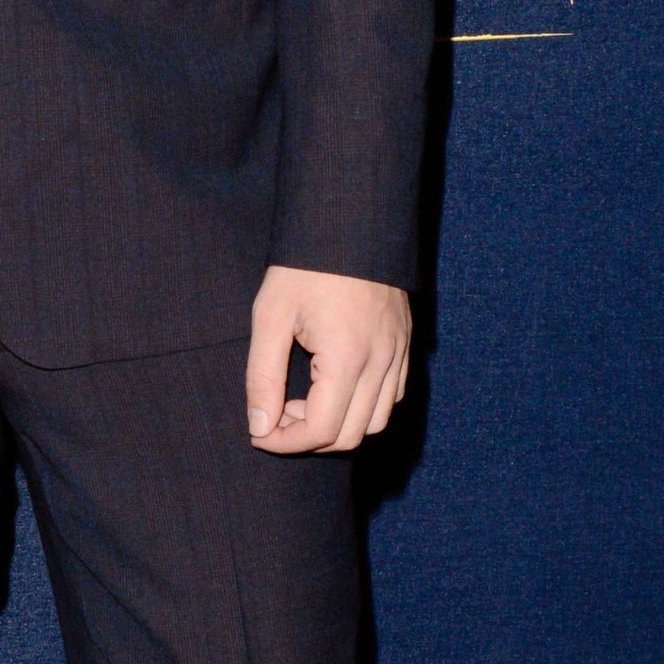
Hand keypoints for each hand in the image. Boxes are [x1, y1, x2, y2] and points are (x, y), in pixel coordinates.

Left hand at [246, 267, 410, 454]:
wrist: (349, 222)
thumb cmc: (304, 267)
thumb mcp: (270, 317)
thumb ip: (262, 377)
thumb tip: (259, 426)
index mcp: (348, 357)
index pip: (321, 430)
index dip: (286, 442)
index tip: (259, 432)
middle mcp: (382, 361)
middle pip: (351, 436)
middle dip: (308, 438)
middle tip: (276, 414)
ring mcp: (398, 353)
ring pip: (376, 422)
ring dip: (338, 426)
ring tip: (303, 400)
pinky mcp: (404, 344)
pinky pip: (391, 397)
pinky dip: (363, 408)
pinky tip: (332, 388)